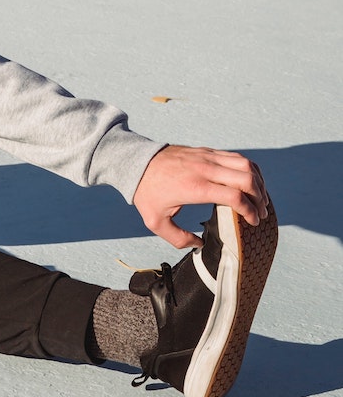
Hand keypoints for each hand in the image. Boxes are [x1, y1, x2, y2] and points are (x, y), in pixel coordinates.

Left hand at [133, 145, 269, 249]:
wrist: (135, 162)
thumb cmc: (146, 192)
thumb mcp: (156, 221)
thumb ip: (178, 238)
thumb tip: (199, 244)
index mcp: (195, 187)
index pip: (235, 197)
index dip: (250, 211)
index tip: (253, 222)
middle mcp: (204, 169)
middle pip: (247, 179)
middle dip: (260, 198)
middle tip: (261, 213)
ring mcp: (207, 157)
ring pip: (246, 164)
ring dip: (258, 182)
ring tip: (260, 198)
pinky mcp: (207, 151)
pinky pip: (237, 157)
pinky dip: (249, 170)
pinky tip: (250, 182)